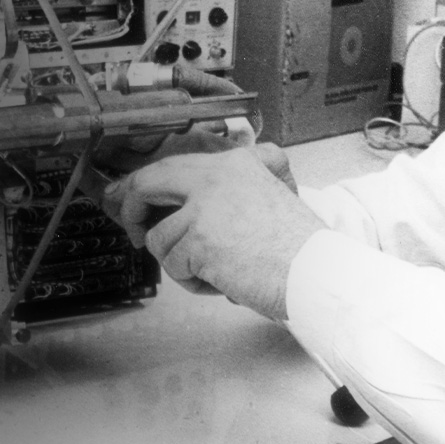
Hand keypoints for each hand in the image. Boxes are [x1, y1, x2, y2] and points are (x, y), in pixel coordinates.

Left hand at [104, 147, 323, 321]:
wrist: (317, 273)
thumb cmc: (298, 248)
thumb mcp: (273, 193)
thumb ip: (235, 185)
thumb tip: (182, 205)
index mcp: (236, 161)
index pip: (174, 165)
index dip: (144, 185)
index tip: (127, 197)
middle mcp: (217, 175)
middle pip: (148, 182)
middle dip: (133, 210)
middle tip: (138, 234)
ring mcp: (205, 206)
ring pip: (160, 237)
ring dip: (180, 263)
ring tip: (215, 271)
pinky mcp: (198, 238)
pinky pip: (173, 265)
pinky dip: (193, 282)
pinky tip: (223, 281)